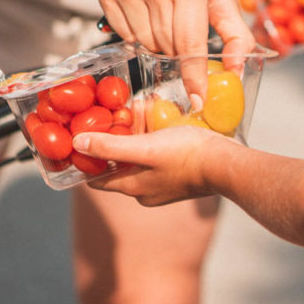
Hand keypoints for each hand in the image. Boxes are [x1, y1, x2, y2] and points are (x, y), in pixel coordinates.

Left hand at [73, 127, 235, 204]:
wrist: (226, 165)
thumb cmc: (186, 156)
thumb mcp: (144, 148)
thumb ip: (110, 147)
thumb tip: (77, 144)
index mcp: (131, 187)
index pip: (95, 179)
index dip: (85, 160)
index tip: (81, 138)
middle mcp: (144, 192)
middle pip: (118, 166)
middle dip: (113, 142)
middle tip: (112, 117)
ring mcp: (163, 186)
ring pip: (139, 159)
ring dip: (135, 138)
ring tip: (138, 111)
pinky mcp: (179, 178)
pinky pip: (158, 158)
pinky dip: (154, 141)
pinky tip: (161, 122)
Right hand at [96, 0, 255, 100]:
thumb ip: (237, 34)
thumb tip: (237, 70)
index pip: (190, 40)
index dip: (194, 74)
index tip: (197, 97)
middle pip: (167, 46)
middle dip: (179, 51)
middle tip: (184, 32)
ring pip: (144, 43)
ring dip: (158, 44)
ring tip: (166, 18)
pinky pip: (123, 34)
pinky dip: (137, 34)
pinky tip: (146, 13)